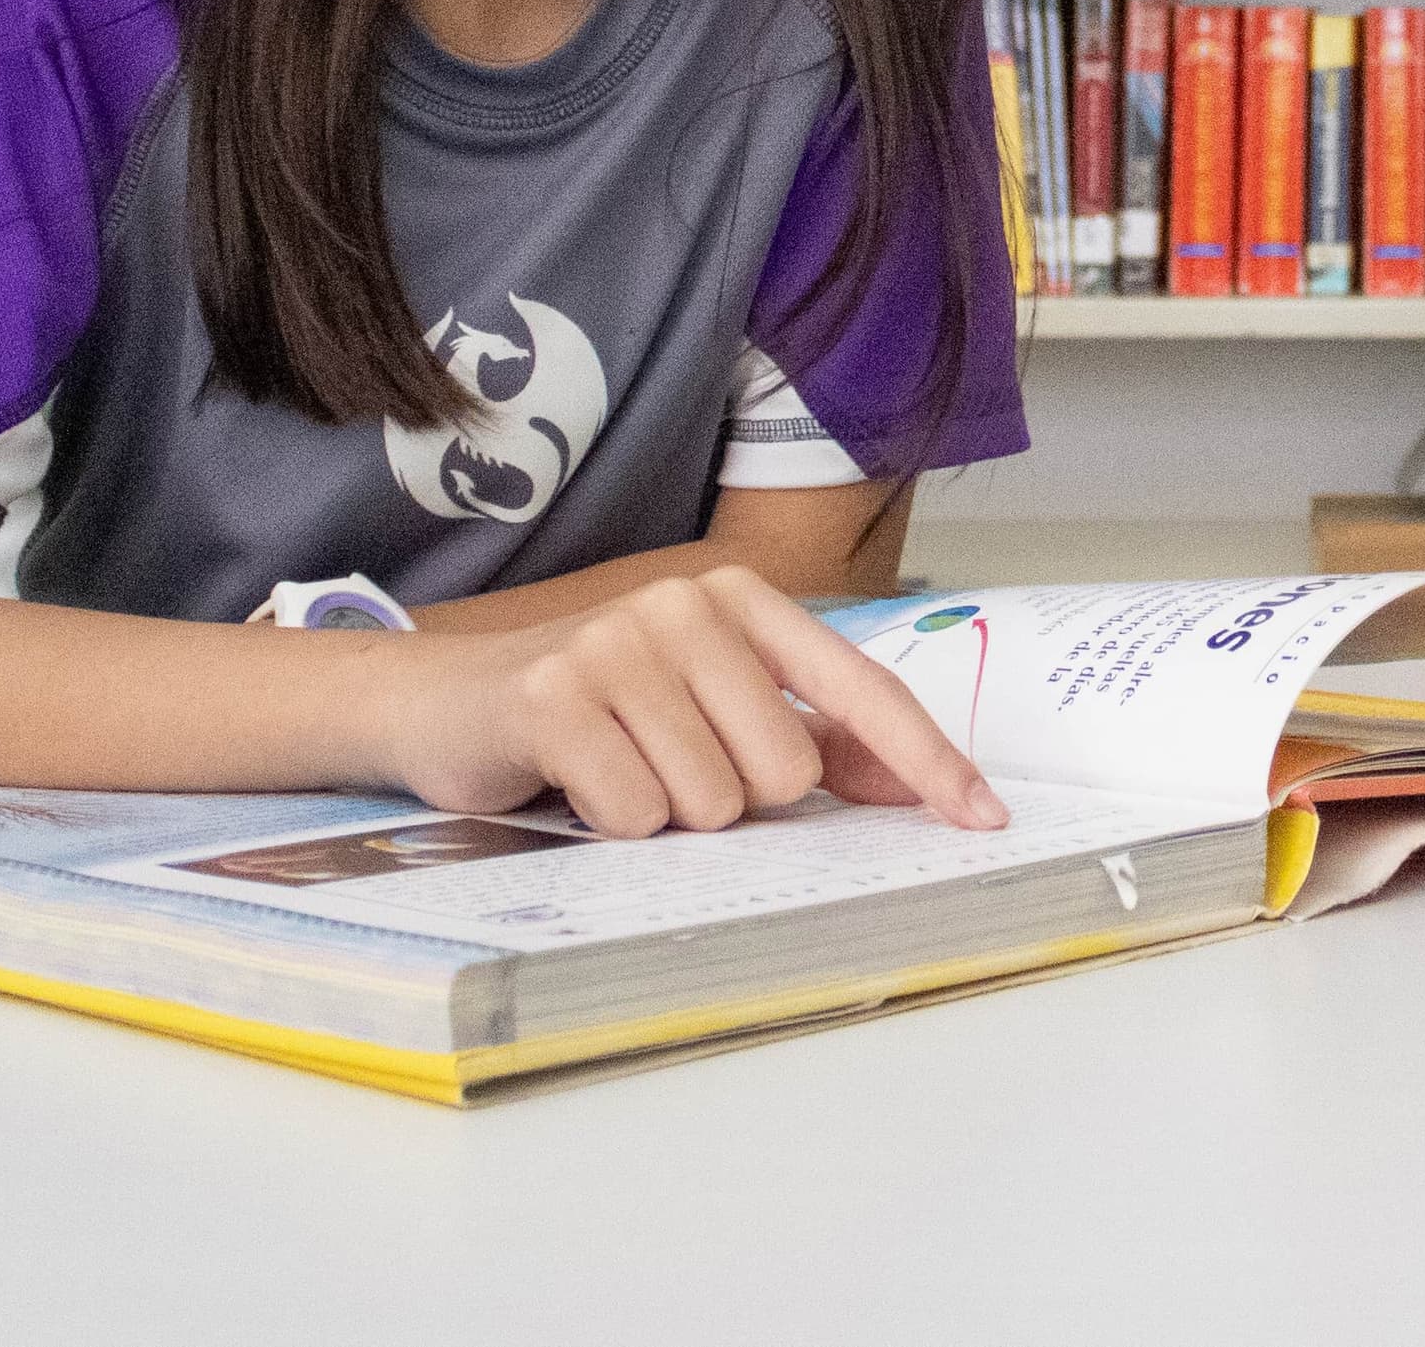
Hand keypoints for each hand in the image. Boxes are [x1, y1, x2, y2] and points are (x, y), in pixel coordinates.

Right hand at [375, 565, 1006, 838]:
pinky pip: (638, 814)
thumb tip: (919, 786)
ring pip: (713, 802)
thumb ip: (811, 736)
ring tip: (616, 771)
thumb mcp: (708, 707)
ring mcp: (620, 643)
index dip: (926, 761)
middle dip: (733, 800)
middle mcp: (688, 605)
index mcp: (742, 600)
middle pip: (784, 771)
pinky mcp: (558, 696)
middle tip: (665, 768)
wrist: (441, 702)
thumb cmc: (596, 711)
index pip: (861, 690)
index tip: (982, 817)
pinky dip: (611, 823)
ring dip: (667, 817)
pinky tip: (575, 783)